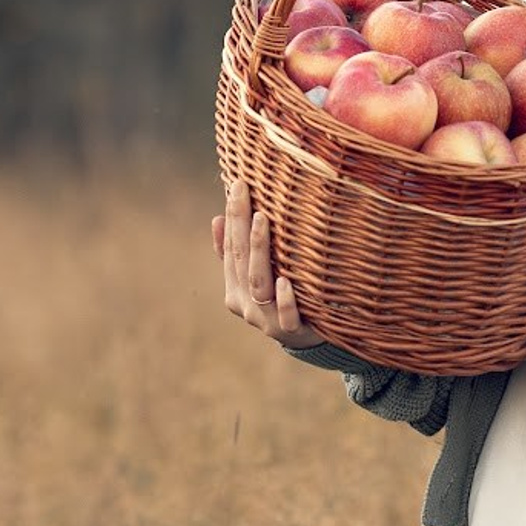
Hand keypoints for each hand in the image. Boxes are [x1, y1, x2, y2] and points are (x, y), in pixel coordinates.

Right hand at [213, 178, 326, 349]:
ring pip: (259, 283)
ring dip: (259, 251)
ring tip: (261, 220)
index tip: (237, 185)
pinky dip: (285, 299)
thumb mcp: (258, 276)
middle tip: (244, 191)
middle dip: (240, 223)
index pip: (230, 248)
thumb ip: (235, 254)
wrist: (308, 340)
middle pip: (240, 260)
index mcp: (235, 289)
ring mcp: (266, 319)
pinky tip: (285, 281)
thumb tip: (217, 219)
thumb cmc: (282, 299)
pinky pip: (286, 315)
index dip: (232, 217)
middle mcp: (246, 303)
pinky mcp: (290, 331)